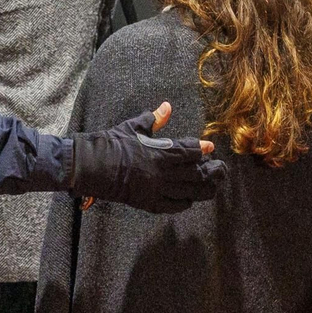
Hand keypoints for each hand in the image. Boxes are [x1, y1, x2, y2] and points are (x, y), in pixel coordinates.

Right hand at [70, 102, 225, 213]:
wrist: (91, 166)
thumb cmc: (111, 144)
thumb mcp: (133, 127)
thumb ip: (154, 119)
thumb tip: (167, 106)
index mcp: (160, 153)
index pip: (189, 151)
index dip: (202, 149)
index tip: (210, 147)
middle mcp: (161, 173)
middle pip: (195, 174)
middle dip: (211, 172)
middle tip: (220, 169)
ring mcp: (155, 190)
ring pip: (188, 192)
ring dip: (203, 189)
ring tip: (213, 187)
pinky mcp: (147, 202)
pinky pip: (172, 206)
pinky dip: (183, 203)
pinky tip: (189, 199)